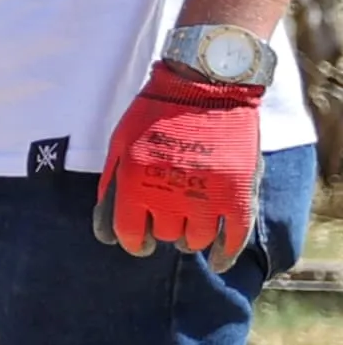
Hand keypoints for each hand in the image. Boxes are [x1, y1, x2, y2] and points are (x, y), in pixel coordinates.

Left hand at [100, 64, 267, 263]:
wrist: (206, 84)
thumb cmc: (155, 114)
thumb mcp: (119, 145)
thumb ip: (112, 187)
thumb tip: (106, 233)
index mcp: (133, 180)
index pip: (127, 233)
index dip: (132, 242)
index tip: (138, 242)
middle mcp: (167, 192)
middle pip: (163, 236)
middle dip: (162, 231)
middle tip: (167, 219)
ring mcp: (205, 194)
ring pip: (194, 241)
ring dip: (190, 238)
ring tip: (189, 224)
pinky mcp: (238, 192)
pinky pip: (232, 238)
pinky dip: (224, 254)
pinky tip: (216, 260)